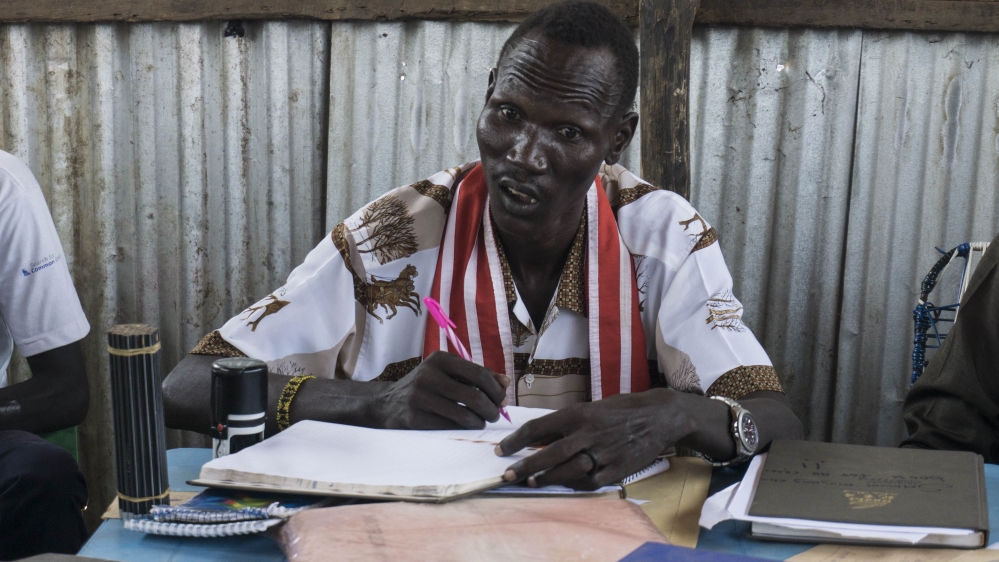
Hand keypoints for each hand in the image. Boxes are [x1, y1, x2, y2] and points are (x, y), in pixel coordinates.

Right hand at [375, 351, 509, 429]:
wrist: (388, 402)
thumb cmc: (427, 387)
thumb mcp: (448, 373)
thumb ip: (477, 376)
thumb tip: (506, 383)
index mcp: (440, 359)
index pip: (479, 374)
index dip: (496, 390)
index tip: (503, 400)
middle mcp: (428, 375)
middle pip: (474, 396)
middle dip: (491, 409)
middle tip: (495, 415)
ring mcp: (419, 397)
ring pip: (464, 415)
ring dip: (480, 422)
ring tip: (482, 422)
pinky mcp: (414, 418)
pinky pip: (449, 427)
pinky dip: (464, 429)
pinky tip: (466, 427)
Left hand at [495, 389, 681, 489]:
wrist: (659, 416)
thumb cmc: (620, 410)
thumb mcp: (591, 408)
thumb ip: (568, 423)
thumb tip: (540, 439)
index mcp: (579, 413)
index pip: (539, 427)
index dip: (517, 440)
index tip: (502, 449)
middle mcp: (589, 433)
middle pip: (550, 453)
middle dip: (525, 466)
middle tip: (507, 475)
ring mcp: (604, 453)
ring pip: (568, 470)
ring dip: (546, 478)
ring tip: (531, 482)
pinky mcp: (617, 469)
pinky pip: (589, 482)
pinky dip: (573, 484)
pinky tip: (563, 483)